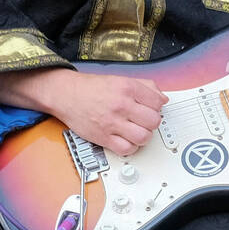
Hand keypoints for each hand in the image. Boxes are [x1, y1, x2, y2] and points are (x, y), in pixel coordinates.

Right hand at [49, 71, 167, 156]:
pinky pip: (127, 149)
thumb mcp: (121, 80)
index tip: (151, 109)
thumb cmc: (91, 89)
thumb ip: (145, 87)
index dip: (157, 107)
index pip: (158, 103)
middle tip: (144, 121)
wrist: (66, 94)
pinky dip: (131, 147)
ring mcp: (112, 123)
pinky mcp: (103, 137)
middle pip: (153, 121)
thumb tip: (162, 98)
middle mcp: (121, 105)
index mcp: (127, 88)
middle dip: (152, 122)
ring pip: (144, 137)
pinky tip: (127, 140)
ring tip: (137, 131)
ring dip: (143, 136)